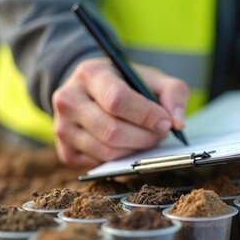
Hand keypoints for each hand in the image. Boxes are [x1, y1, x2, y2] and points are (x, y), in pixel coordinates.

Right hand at [52, 58, 189, 166]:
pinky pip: (99, 164)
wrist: (90, 91)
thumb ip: (172, 93)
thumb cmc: (125, 84)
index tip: (165, 122)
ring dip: (135, 150)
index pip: (117, 100)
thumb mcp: (150, 78)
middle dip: (144, 137)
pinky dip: (120, 160)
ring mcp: (62, 127)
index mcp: (90, 74)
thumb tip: (177, 123)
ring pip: (107, 152)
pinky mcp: (66, 151)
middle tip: (159, 134)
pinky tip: (127, 145)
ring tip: (146, 138)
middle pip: (112, 131)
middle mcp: (68, 99)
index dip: (146, 115)